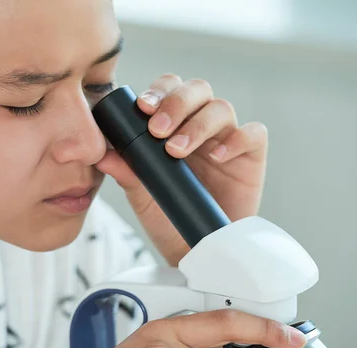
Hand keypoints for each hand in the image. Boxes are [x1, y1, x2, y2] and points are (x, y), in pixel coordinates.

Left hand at [96, 74, 267, 265]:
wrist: (193, 249)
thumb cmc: (167, 216)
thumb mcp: (141, 194)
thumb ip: (125, 171)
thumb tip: (102, 155)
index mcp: (174, 124)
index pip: (168, 90)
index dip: (158, 91)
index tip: (142, 108)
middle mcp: (201, 124)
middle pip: (197, 89)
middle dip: (176, 102)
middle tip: (157, 129)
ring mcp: (226, 138)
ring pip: (221, 108)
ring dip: (197, 124)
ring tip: (176, 150)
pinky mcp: (250, 157)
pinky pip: (254, 134)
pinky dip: (236, 139)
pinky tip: (217, 157)